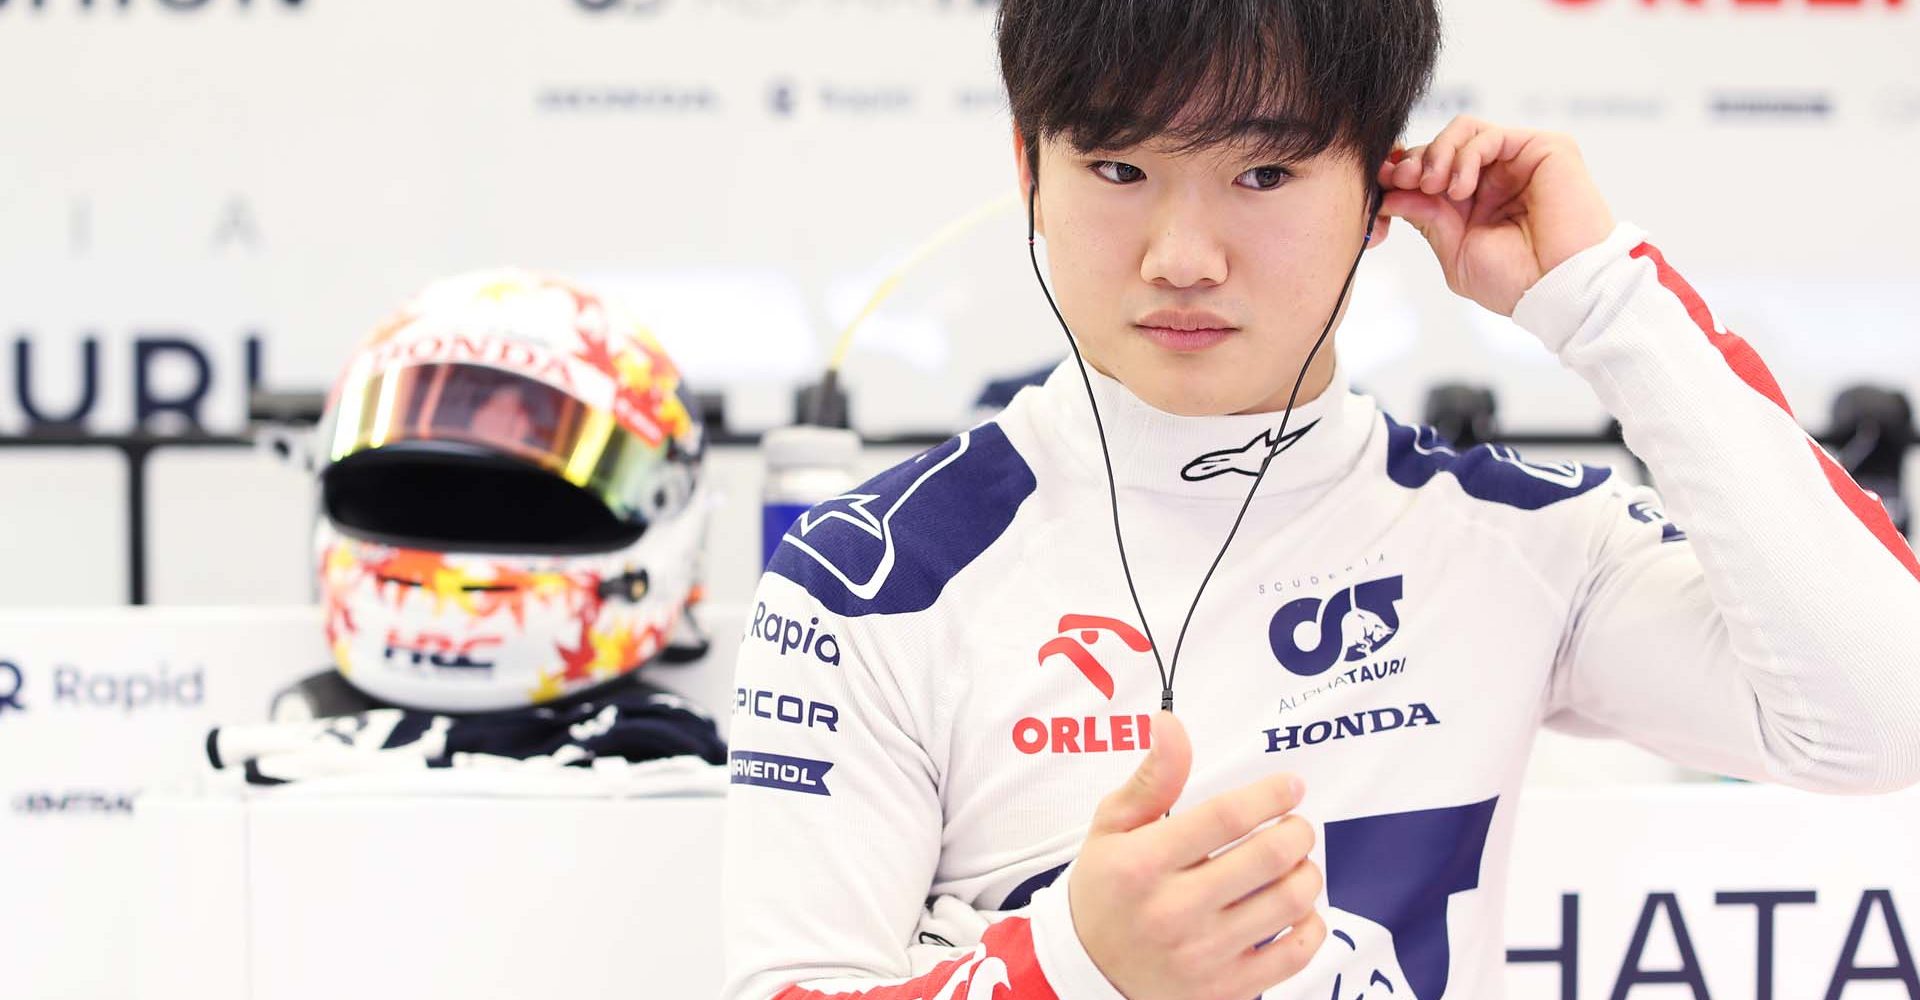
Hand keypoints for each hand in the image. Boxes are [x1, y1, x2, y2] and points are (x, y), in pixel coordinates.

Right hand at [1068, 711, 1325, 999]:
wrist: (1087, 972)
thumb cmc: (1105, 891)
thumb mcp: (1112, 828)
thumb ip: (1151, 778)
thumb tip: (1170, 725)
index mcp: (1142, 865)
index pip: (1226, 816)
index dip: (1270, 795)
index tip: (1290, 787)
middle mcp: (1173, 911)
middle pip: (1267, 858)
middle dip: (1297, 831)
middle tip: (1296, 825)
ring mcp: (1203, 955)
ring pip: (1289, 903)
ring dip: (1308, 873)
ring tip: (1297, 862)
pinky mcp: (1225, 990)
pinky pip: (1294, 954)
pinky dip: (1310, 926)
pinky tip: (1298, 910)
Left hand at [1377, 115, 1615, 316]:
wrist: (1558, 289)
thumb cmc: (1515, 280)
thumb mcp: (1454, 249)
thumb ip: (1425, 217)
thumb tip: (1388, 192)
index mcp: (1474, 202)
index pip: (1430, 171)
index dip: (1402, 172)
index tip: (1382, 184)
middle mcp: (1495, 177)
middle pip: (1442, 146)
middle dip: (1413, 161)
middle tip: (1401, 180)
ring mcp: (1518, 160)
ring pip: (1462, 131)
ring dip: (1436, 154)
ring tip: (1433, 186)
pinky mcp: (1543, 147)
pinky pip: (1488, 134)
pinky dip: (1465, 156)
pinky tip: (1461, 189)